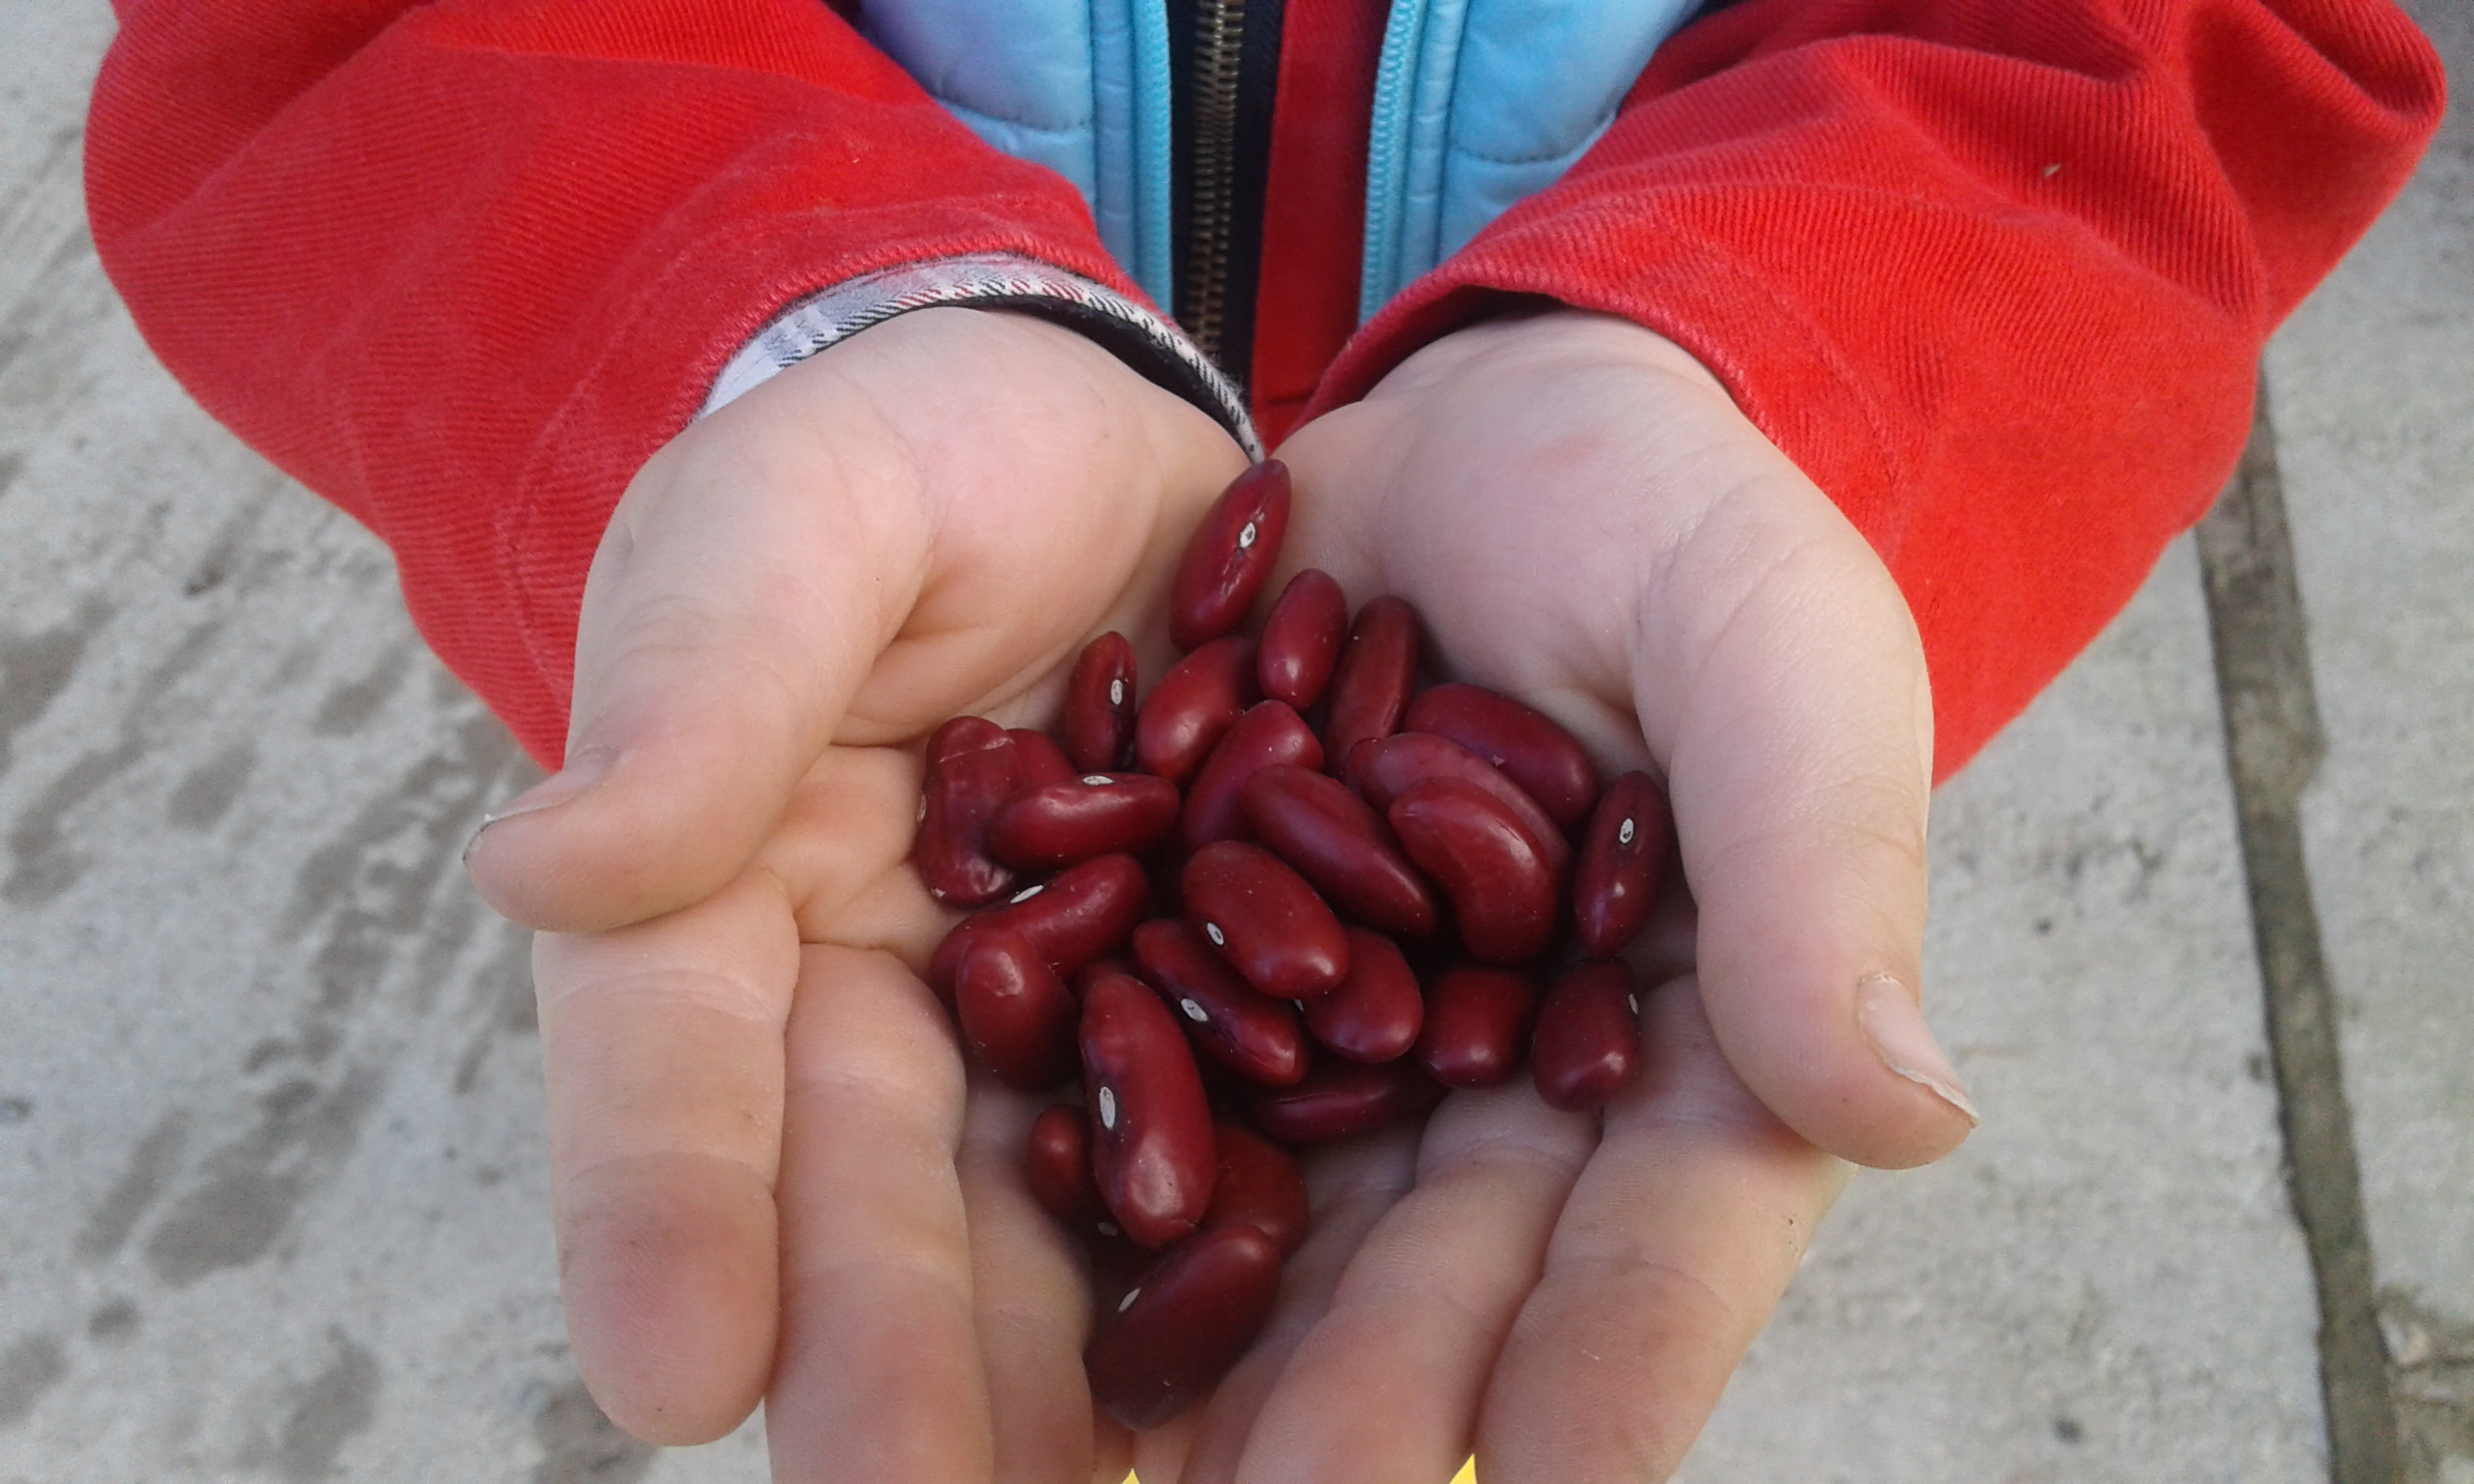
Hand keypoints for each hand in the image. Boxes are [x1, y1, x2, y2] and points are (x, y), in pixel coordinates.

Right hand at [462, 307, 1247, 1480]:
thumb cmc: (902, 461)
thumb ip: (701, 679)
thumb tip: (543, 867)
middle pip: (877, 1203)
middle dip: (891, 1362)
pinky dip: (1270, 1253)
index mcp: (736, 902)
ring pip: (1063, 1220)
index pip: (677, 1070)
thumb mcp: (792, 522)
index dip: (663, 1211)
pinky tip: (1312, 1362)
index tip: (669, 1369)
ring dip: (1081, 1376)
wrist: (1093, 438)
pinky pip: (1254, 1134)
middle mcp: (894, 1009)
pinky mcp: (1230, 1005)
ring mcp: (1070, 1024)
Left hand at [1131, 310, 1975, 1483]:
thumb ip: (1816, 847)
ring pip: (1271, 1218)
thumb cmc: (1667, 520)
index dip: (1621, 1359)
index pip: (1666, 1228)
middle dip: (1361, 1406)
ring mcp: (1335, 1032)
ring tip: (1086, 1463)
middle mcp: (1499, 1081)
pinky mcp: (1188, 957)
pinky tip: (988, 1269)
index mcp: (1680, 1039)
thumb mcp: (1765, 638)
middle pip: (1441, 1269)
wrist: (1476, 434)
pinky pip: (1125, 1075)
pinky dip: (1068, 1168)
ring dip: (1192, 1350)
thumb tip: (1907, 1113)